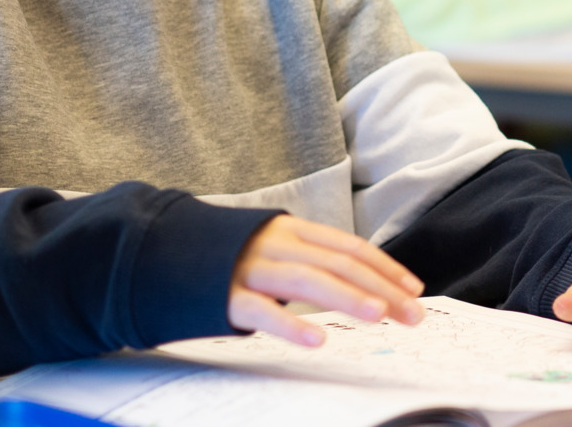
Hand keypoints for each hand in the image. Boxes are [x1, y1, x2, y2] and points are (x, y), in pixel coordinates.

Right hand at [228, 215, 423, 345]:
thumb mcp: (272, 248)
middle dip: (380, 288)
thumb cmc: (226, 257)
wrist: (157, 252)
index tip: (414, 289)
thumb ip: (309, 259)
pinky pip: (261, 311)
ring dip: (347, 297)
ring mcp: (248, 268)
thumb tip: (360, 283)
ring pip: (307, 280)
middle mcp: (274, 243)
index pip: (349, 247)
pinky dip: (291, 326)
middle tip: (412, 314)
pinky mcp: (224, 296)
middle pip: (337, 264)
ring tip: (379, 316)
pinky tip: (317, 341)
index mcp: (291, 230)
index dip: (384, 266)